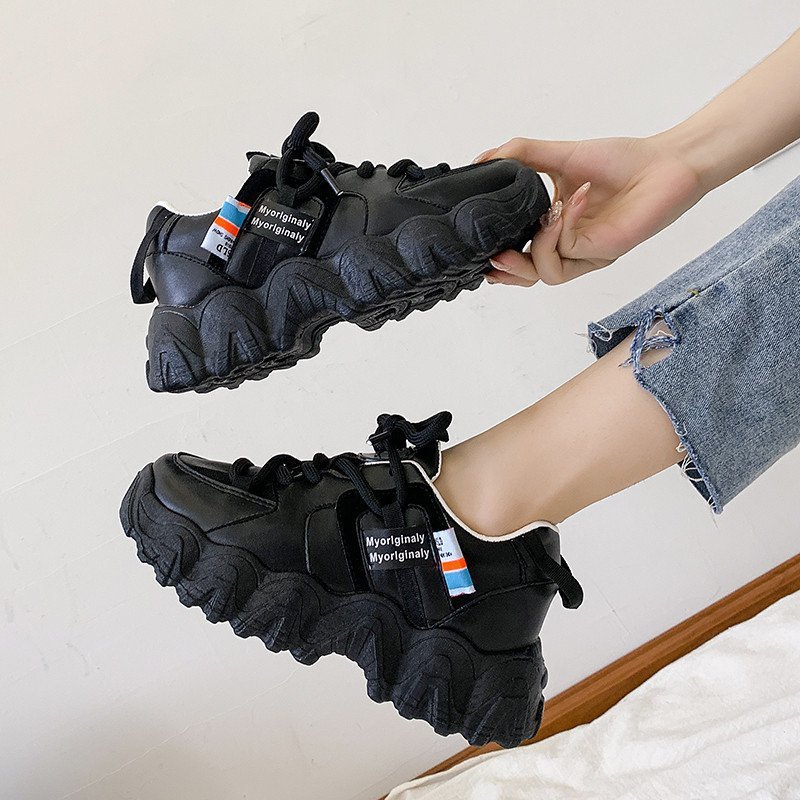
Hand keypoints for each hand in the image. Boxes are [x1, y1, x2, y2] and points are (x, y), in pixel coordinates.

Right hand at [475, 134, 705, 285]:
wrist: (667, 162)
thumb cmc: (622, 160)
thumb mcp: (560, 154)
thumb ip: (520, 155)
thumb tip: (480, 160)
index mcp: (556, 229)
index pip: (522, 256)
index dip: (501, 264)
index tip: (482, 255)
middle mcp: (570, 246)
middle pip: (530, 278)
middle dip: (510, 271)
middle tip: (497, 256)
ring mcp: (586, 252)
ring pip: (547, 273)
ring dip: (538, 246)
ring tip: (545, 215)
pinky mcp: (602, 251)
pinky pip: (568, 250)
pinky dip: (563, 225)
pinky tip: (574, 198)